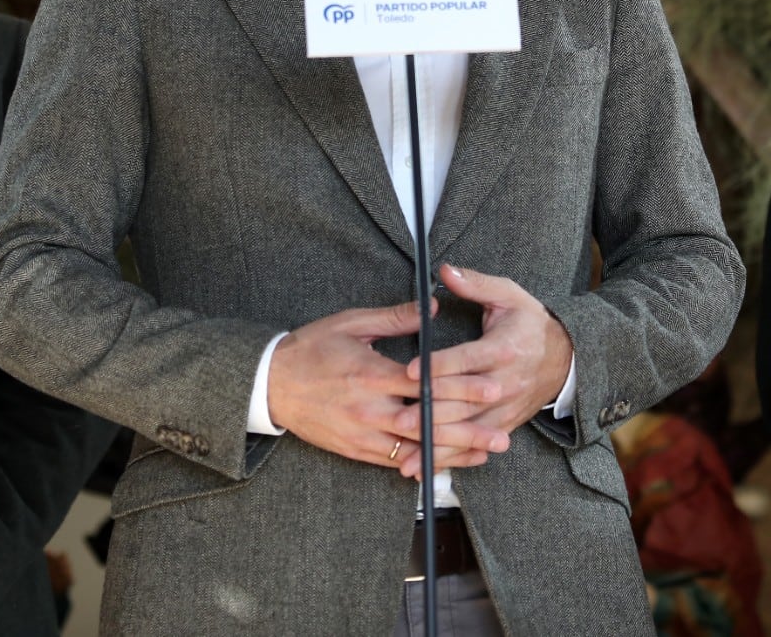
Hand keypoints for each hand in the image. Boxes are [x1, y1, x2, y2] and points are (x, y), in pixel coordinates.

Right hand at [268, 299, 509, 471]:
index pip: (425, 384)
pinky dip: (425, 463)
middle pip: (427, 423)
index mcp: (371, 374)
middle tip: (501, 434)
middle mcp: (369, 410)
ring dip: (453, 453)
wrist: (269, 385)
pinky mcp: (355, 450)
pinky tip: (450, 463)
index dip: (461, 387)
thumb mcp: (351, 324)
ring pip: (416, 449)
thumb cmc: (310, 349)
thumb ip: (395, 318)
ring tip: (486, 453)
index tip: (490, 386)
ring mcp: (362, 434)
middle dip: (467, 431)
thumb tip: (432, 307)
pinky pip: (396, 461)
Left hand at [389, 265, 572, 477]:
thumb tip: (444, 270)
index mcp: (503, 348)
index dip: (439, 366)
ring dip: (439, 442)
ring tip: (408, 453)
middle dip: (432, 410)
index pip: (468, 360)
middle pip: (465, 401)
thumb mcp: (508, 295)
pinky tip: (428, 467)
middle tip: (398, 417)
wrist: (567, 357)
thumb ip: (475, 283)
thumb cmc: (530, 322)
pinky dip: (452, 458)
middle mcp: (506, 382)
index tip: (411, 371)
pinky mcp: (505, 425)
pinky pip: (477, 445)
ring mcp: (506, 408)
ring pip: (469, 430)